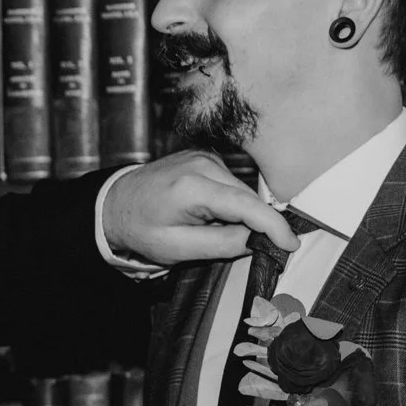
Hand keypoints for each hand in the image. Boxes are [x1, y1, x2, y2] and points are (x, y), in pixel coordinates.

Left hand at [100, 150, 298, 264]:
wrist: (114, 203)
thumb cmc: (139, 227)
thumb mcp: (177, 248)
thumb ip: (221, 245)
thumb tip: (257, 241)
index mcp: (193, 186)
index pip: (247, 206)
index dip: (274, 227)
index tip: (291, 245)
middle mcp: (203, 163)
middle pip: (248, 198)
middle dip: (255, 224)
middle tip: (243, 248)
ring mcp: (204, 157)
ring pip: (241, 192)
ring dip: (239, 214)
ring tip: (208, 229)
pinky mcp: (205, 158)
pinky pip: (230, 185)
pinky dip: (229, 203)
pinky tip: (207, 215)